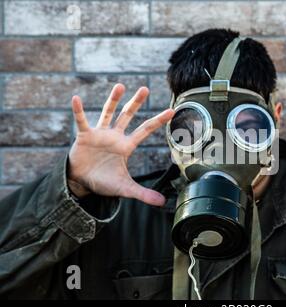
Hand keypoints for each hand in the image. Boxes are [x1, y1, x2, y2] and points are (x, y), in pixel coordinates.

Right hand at [68, 84, 173, 205]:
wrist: (83, 182)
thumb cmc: (105, 181)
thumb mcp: (125, 188)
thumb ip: (143, 194)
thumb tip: (163, 203)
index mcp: (127, 146)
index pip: (145, 130)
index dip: (158, 121)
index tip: (172, 110)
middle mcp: (115, 136)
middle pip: (128, 116)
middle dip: (136, 103)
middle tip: (145, 88)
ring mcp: (100, 134)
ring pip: (108, 113)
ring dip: (113, 100)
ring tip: (120, 86)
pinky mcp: (84, 136)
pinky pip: (82, 121)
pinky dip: (79, 111)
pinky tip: (76, 99)